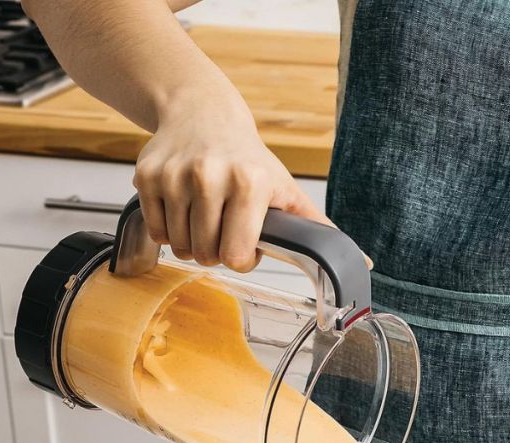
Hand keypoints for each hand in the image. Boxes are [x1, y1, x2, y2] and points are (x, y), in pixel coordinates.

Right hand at [133, 89, 327, 271]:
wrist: (203, 113)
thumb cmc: (248, 158)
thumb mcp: (286, 188)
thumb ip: (316, 227)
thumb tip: (362, 262)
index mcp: (249, 183)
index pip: (236, 256)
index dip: (242, 258)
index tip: (247, 241)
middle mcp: (209, 176)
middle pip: (206, 255)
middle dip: (216, 252)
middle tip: (224, 229)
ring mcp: (174, 176)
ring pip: (179, 247)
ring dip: (192, 243)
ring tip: (205, 217)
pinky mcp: (147, 176)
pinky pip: (157, 231)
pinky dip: (169, 230)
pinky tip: (184, 208)